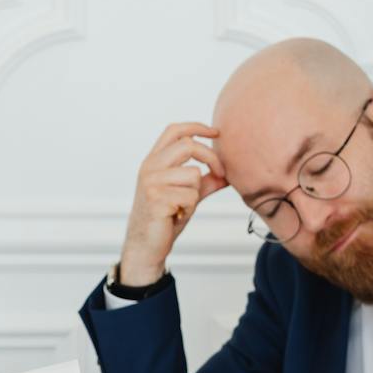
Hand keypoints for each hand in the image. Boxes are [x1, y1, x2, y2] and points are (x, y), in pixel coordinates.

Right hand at [116, 122, 228, 286]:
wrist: (145, 245)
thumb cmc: (164, 219)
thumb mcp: (187, 195)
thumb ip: (205, 183)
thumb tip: (227, 174)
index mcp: (154, 161)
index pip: (174, 131)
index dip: (197, 127)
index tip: (216, 132)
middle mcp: (149, 167)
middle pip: (188, 145)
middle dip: (211, 158)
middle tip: (221, 173)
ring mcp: (151, 182)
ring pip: (193, 174)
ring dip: (195, 193)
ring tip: (182, 206)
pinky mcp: (157, 198)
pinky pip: (190, 196)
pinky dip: (189, 208)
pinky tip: (176, 215)